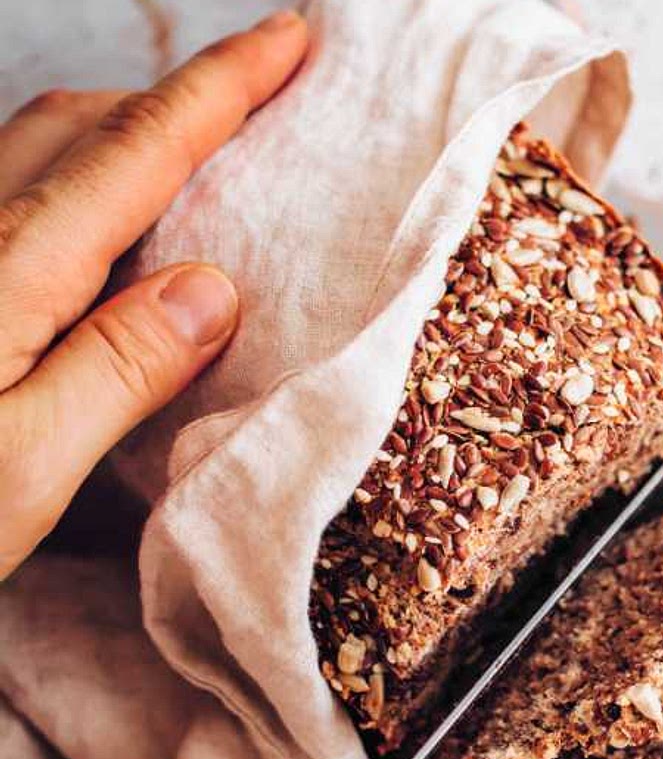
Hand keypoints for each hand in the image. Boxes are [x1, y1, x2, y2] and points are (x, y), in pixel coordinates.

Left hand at [0, 10, 308, 578]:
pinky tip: (107, 230)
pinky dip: (82, 180)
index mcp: (4, 275)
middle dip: (180, 97)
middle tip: (260, 103)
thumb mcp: (22, 468)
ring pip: (41, 148)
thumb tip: (212, 289)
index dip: (219, 91)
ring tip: (199, 160)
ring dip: (128, 132)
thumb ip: (115, 370)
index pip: (134, 154)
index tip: (290, 41)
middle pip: (83, 125)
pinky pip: (15, 195)